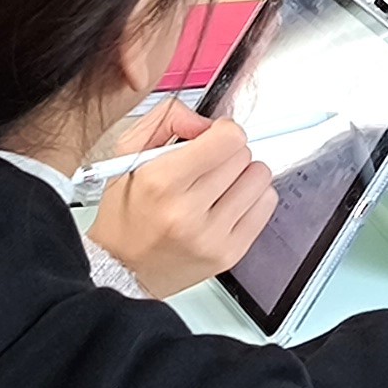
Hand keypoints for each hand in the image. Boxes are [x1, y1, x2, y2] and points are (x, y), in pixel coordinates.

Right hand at [85, 105, 276, 298]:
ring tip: (220, 185)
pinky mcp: (228, 255)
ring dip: (243, 175)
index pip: (227, 139)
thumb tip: (207, 122)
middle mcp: (187, 212)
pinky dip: (252, 198)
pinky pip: (266, 206)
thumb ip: (167, 119)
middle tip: (209, 166)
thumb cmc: (125, 210)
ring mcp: (211, 237)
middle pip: (243, 156)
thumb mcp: (128, 153)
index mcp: (161, 182)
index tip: (214, 137)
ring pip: (259, 179)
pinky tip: (228, 203)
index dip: (223, 131)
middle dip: (228, 153)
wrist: (121, 267)